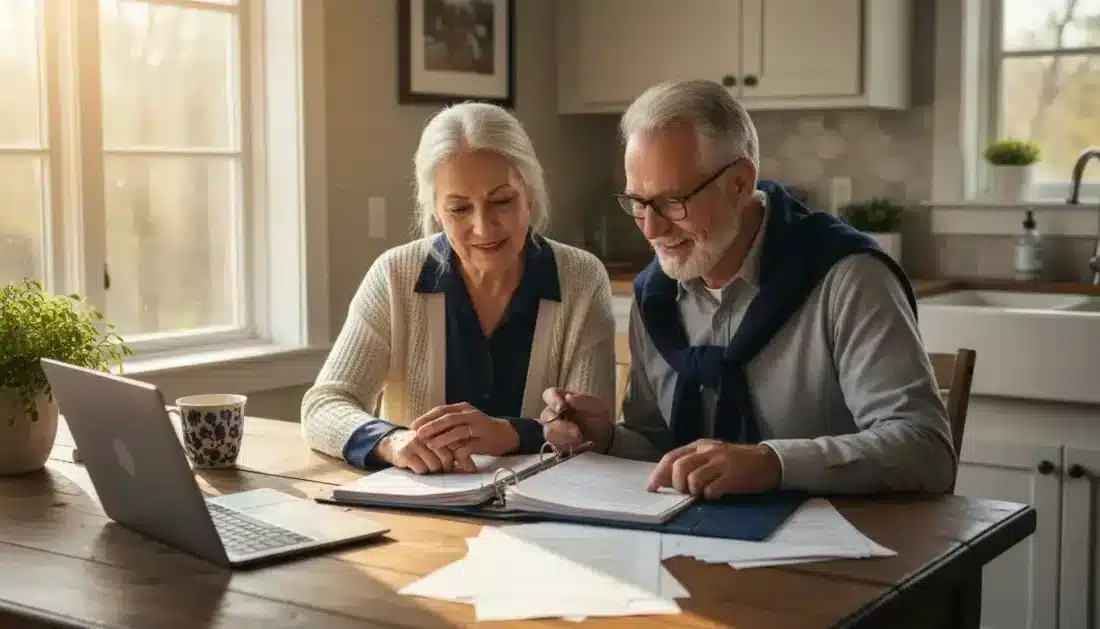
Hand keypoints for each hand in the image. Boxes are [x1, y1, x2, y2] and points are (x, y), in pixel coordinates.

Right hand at [377, 429, 463, 474]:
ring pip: (434, 465)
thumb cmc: (423, 446)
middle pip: (446, 457)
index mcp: (438, 428)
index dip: (463, 458)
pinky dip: (422, 471)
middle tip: (444, 467)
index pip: (455, 444)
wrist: (395, 443)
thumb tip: (472, 467)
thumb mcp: (438, 443)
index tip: (470, 469)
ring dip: (433, 469)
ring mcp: (415, 442)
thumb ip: (454, 449)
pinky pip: (421, 469)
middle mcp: (427, 434)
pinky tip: (418, 465)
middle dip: (447, 466)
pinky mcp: (405, 453)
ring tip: (429, 464)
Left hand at [411, 402, 518, 458]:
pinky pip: (469, 446)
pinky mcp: (484, 441)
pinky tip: (450, 457)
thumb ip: (448, 423)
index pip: (442, 410)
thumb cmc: (479, 429)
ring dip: (442, 438)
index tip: (413, 426)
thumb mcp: (464, 421)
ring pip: (458, 431)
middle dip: (431, 427)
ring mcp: (479, 427)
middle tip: (418, 434)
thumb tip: (425, 429)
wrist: (505, 434)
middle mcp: (471, 415)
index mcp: (463, 408)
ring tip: (430, 445)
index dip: (426, 418)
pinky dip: (458, 451)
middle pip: (448, 418)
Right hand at [539, 388, 612, 452]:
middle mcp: (553, 413)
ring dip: (562, 437)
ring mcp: (552, 429)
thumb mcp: (598, 407)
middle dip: (560, 425)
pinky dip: (564, 446)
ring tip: (578, 441)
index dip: (552, 401)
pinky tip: (576, 447)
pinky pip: (553, 445)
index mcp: (562, 399)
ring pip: (548, 432)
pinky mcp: (555, 443)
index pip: (549, 394)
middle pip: (546, 416)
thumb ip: (584, 401)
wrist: (605, 438)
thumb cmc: (599, 418)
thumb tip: (568, 397)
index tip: (561, 408)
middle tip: (576, 432)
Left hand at [648, 439, 781, 499]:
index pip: (671, 456)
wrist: (768, 462)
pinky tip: (716, 496)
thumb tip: (668, 480)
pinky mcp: (733, 476)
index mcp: (700, 445)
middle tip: (684, 492)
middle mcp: (708, 451)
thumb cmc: (736, 462)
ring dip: (693, 491)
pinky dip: (710, 496)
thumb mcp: (712, 456)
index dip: (659, 473)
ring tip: (702, 493)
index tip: (652, 487)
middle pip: (679, 467)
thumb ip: (692, 463)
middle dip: (676, 484)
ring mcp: (721, 463)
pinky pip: (712, 489)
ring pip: (693, 479)